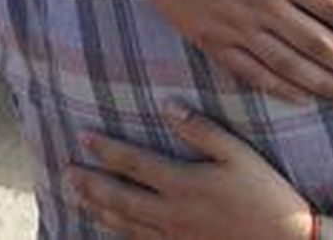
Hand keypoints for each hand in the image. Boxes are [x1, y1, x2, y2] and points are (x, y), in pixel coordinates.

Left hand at [68, 102, 313, 239]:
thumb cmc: (266, 195)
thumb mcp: (238, 155)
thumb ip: (201, 129)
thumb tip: (167, 106)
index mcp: (183, 184)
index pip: (134, 164)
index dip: (106, 150)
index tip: (84, 136)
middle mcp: (171, 213)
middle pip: (119, 197)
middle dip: (90, 182)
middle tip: (66, 171)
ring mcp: (174, 237)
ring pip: (125, 223)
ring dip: (97, 208)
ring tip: (77, 197)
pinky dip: (120, 234)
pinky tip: (110, 228)